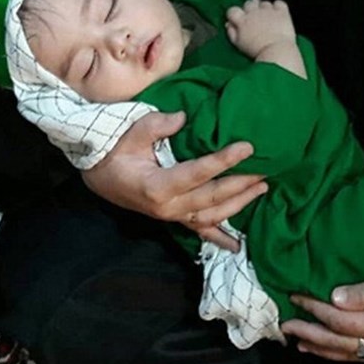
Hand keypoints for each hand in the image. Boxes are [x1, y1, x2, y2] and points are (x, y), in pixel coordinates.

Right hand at [81, 111, 267, 250]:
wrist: (98, 176)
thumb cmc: (114, 151)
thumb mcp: (132, 132)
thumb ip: (158, 125)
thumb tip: (184, 118)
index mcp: (158, 185)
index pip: (199, 172)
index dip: (225, 160)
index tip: (248, 147)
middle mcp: (169, 207)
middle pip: (213, 197)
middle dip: (242, 184)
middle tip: (266, 171)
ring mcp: (172, 216)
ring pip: (213, 216)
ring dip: (239, 204)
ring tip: (262, 189)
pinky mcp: (174, 219)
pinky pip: (200, 232)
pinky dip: (220, 239)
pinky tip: (237, 245)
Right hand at [225, 0, 295, 58]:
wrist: (276, 52)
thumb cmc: (256, 51)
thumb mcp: (239, 44)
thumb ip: (231, 33)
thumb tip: (228, 24)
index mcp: (242, 20)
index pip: (233, 10)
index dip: (235, 14)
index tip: (239, 20)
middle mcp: (254, 12)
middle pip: (249, 3)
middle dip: (250, 10)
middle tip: (255, 20)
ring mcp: (268, 11)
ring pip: (264, 3)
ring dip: (264, 9)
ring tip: (268, 20)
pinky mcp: (281, 12)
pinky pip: (279, 3)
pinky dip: (278, 7)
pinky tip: (278, 15)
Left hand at [280, 267, 363, 361]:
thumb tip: (334, 297)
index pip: (338, 320)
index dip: (314, 308)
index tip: (295, 296)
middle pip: (338, 342)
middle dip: (310, 333)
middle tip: (286, 325)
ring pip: (348, 353)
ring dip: (322, 347)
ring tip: (300, 342)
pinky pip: (362, 353)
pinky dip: (341, 352)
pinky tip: (335, 347)